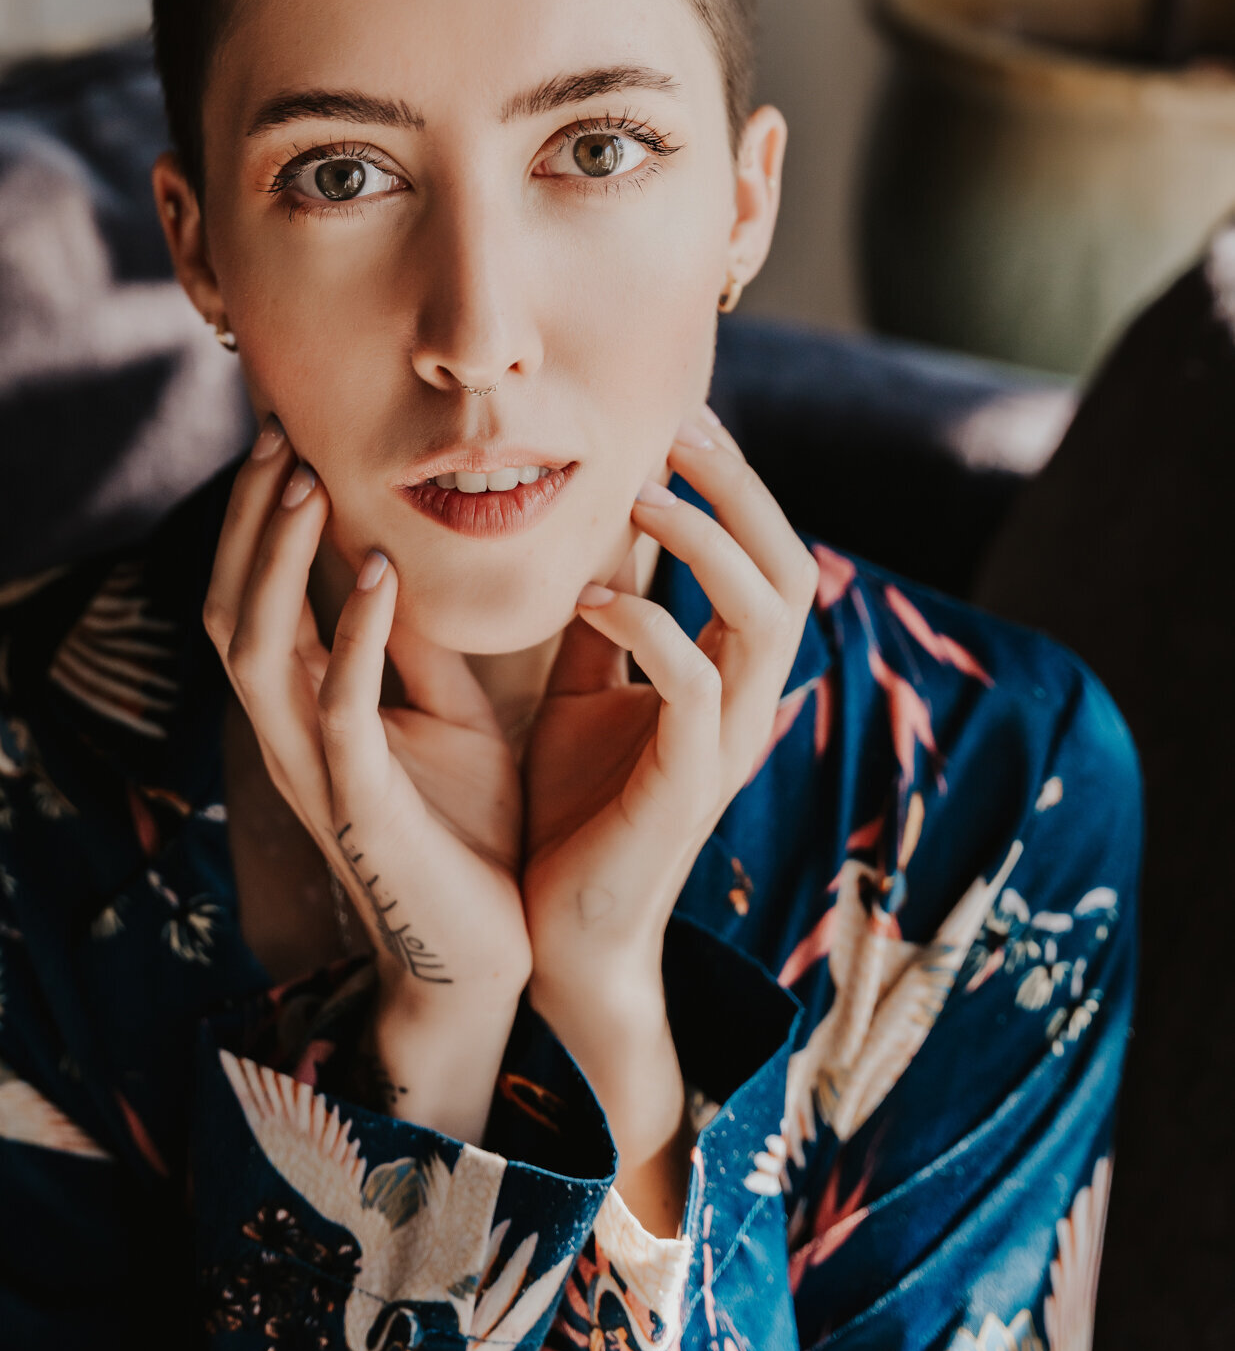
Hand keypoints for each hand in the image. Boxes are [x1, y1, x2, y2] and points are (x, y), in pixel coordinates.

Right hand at [203, 419, 530, 1142]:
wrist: (491, 956)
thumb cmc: (468, 835)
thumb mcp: (450, 716)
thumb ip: (417, 647)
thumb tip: (407, 558)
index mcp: (310, 709)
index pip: (258, 596)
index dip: (259, 517)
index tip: (284, 434)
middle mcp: (291, 734)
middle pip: (230, 609)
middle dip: (245, 520)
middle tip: (274, 433)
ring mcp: (315, 772)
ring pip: (256, 650)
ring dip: (275, 560)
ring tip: (303, 482)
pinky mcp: (359, 808)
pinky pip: (338, 708)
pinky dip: (354, 633)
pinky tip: (376, 571)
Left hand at [521, 410, 817, 1228]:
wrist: (560, 934)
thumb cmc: (572, 811)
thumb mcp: (580, 693)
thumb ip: (601, 621)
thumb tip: (590, 534)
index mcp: (724, 676)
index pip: (761, 556)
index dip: (729, 483)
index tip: (674, 416)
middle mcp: (743, 703)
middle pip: (790, 569)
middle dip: (740, 488)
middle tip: (675, 425)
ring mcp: (724, 742)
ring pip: (767, 614)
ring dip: (705, 540)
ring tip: (636, 494)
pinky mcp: (688, 783)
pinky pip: (695, 681)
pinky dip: (650, 623)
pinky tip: (590, 597)